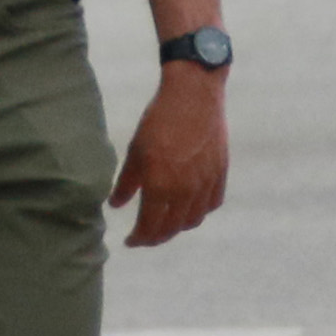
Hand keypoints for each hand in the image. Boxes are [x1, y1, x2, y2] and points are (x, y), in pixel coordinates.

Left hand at [112, 65, 230, 245]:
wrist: (193, 94)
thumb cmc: (158, 120)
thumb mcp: (135, 151)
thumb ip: (126, 183)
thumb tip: (115, 204)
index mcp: (160, 186)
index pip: (149, 227)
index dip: (138, 239)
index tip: (130, 241)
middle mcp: (185, 190)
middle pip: (172, 229)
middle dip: (156, 237)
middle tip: (145, 236)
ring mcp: (206, 182)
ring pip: (194, 220)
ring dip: (178, 227)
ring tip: (167, 222)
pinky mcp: (220, 172)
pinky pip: (212, 202)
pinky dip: (200, 210)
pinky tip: (190, 206)